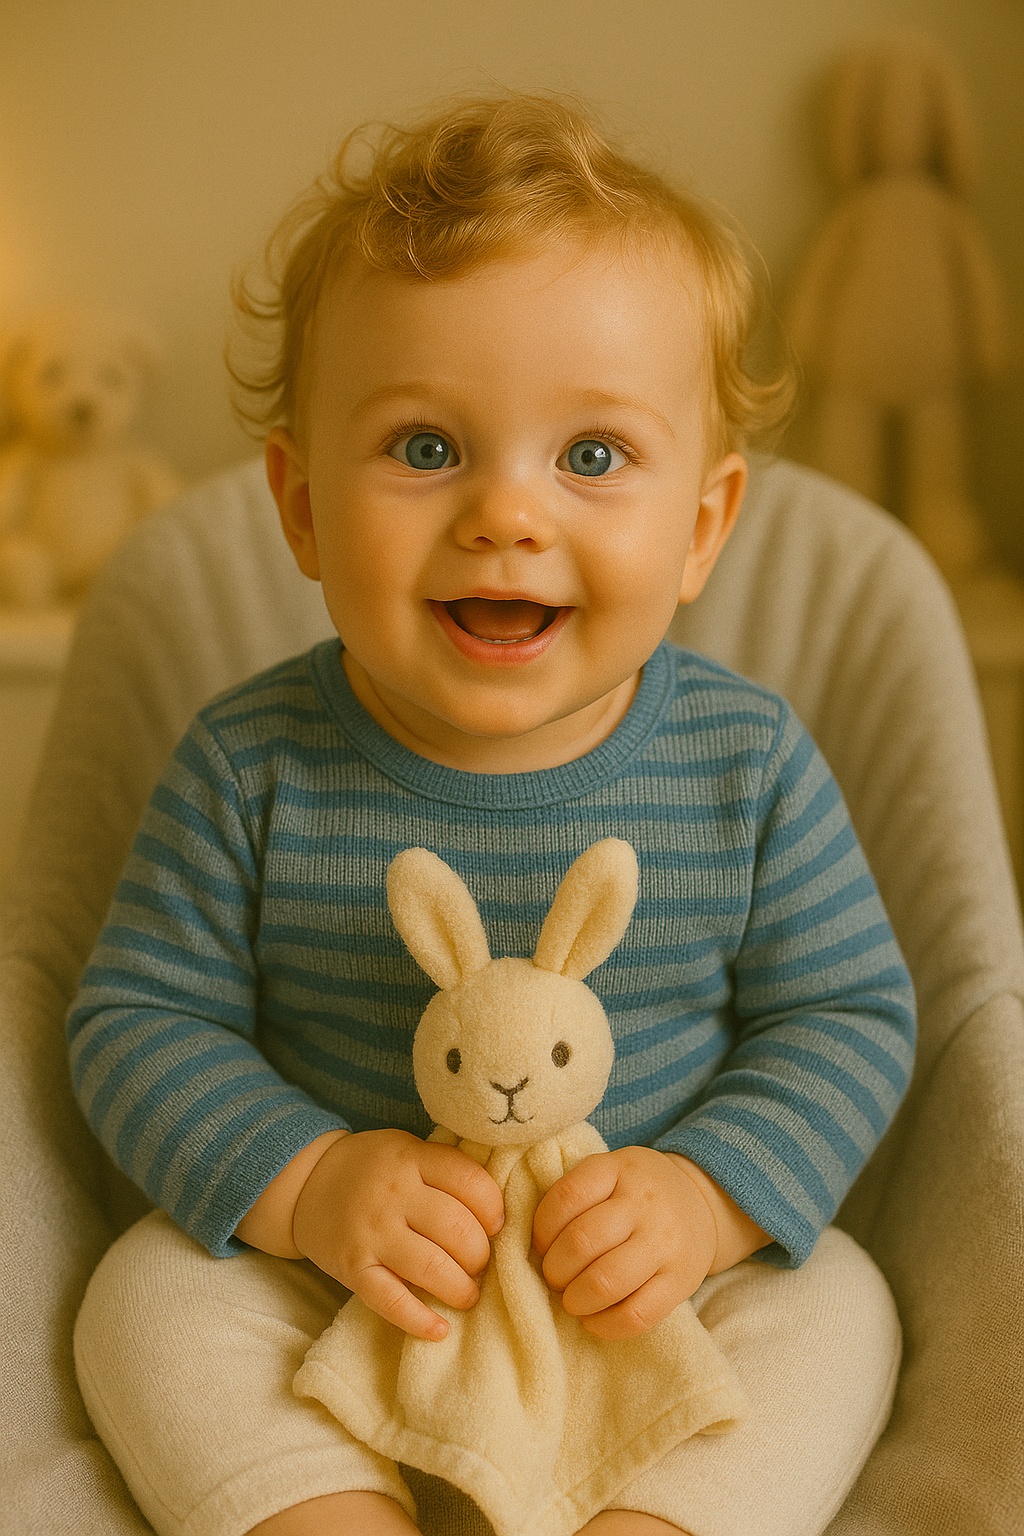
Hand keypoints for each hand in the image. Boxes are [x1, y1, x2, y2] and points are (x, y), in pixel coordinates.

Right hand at [292, 1128, 503, 1340]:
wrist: (307, 1182)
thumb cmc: (373, 1169)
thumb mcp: (408, 1150)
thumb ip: (446, 1169)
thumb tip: (498, 1212)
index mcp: (412, 1159)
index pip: (470, 1182)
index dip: (494, 1209)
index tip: (496, 1225)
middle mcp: (393, 1194)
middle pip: (457, 1230)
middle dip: (480, 1256)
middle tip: (480, 1264)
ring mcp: (371, 1233)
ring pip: (432, 1268)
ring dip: (461, 1289)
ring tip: (468, 1294)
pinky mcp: (352, 1268)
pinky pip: (391, 1302)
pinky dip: (420, 1321)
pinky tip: (440, 1330)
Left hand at [531, 1146, 716, 1339]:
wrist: (701, 1203)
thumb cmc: (636, 1193)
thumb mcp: (610, 1172)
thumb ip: (574, 1195)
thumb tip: (530, 1244)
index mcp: (619, 1169)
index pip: (567, 1197)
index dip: (542, 1229)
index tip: (541, 1245)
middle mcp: (644, 1203)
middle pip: (582, 1241)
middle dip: (555, 1269)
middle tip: (554, 1277)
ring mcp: (665, 1243)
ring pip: (605, 1282)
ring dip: (575, 1299)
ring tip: (572, 1299)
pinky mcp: (680, 1282)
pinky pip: (636, 1315)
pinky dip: (604, 1325)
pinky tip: (593, 1319)